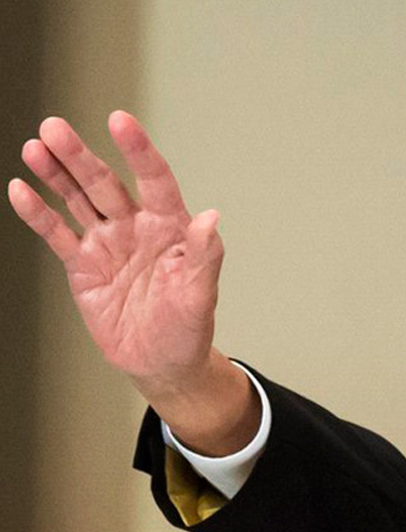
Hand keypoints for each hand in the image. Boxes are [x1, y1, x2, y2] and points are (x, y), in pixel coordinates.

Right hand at [9, 111, 257, 454]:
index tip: (121, 121)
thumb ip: (205, 256)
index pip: (155, 181)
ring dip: (56, 174)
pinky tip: (21, 189)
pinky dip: (39, 213)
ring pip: (78, 199)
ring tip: (36, 147)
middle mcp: (136, 228)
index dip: (139, 151)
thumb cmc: (189, 329)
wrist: (162, 363)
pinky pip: (57, 233)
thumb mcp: (201, 296)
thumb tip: (211, 218)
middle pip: (105, 183)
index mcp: (171, 229)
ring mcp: (107, 243)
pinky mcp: (82, 264)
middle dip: (80, 156)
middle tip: (55, 127)